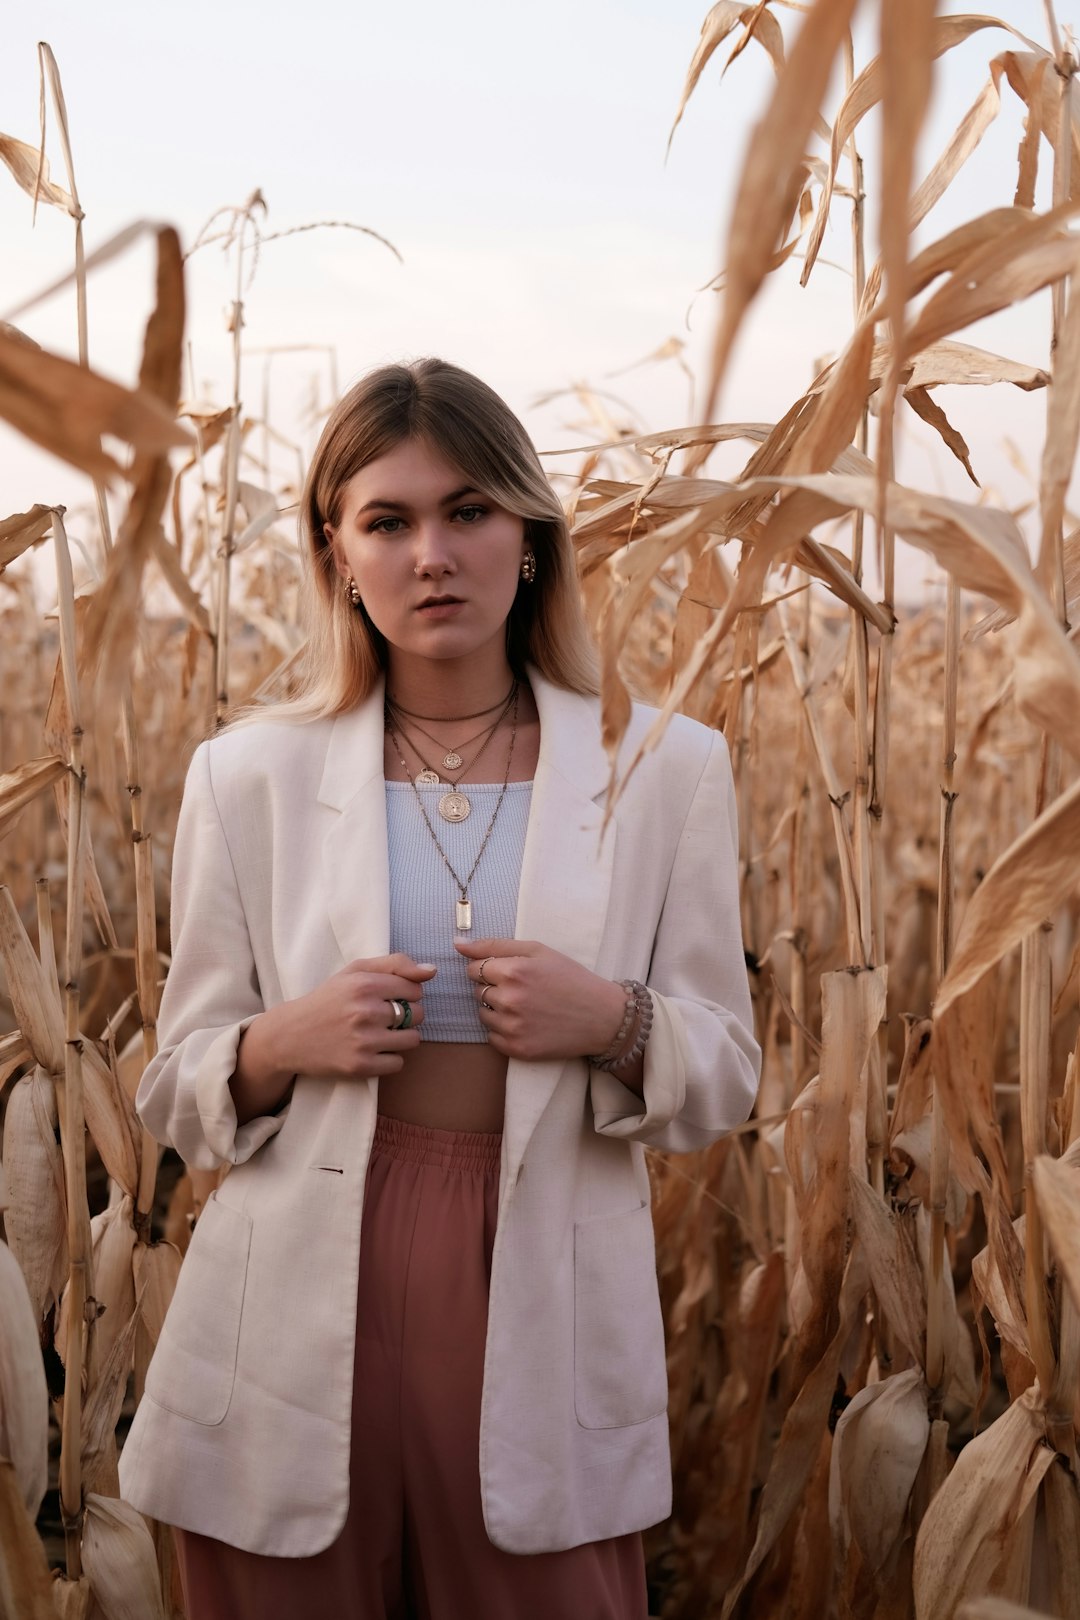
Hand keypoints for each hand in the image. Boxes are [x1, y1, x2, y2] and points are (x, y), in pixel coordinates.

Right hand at [241, 954, 435, 1093]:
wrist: (289, 1036)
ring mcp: (364, 1041)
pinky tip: (372, 1050)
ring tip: (380, 1034)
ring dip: (401, 1037)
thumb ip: (394, 964)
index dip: (406, 994)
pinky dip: (390, 1058)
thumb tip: (431, 971)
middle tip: (383, 1017)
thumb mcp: (355, 971)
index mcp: (365, 984)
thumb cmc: (327, 1000)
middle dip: (406, 1015)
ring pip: (413, 1039)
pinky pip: (398, 1063)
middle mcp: (365, 1011)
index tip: (389, 998)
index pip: (415, 989)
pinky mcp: (360, 1066)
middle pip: (418, 1014)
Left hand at [454, 938, 626, 1063]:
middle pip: (477, 991)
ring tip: (526, 1007)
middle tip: (523, 990)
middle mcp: (509, 1000)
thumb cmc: (570, 978)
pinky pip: (492, 1037)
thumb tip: (456, 944)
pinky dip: (504, 1030)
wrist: (602, 1017)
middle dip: (494, 988)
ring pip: (482, 1014)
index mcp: (512, 971)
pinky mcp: (516, 1049)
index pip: (473, 969)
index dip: (488, 969)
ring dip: (496, 1010)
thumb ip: (494, 945)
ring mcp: (512, 1027)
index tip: (508, 972)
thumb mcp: (538, 951)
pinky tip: (527, 1023)